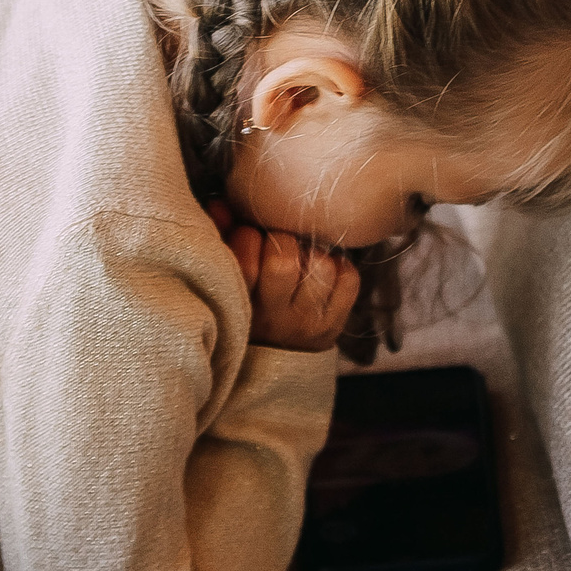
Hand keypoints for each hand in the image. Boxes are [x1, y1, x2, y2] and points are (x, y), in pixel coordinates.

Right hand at [209, 200, 359, 352]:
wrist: (270, 367)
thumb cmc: (244, 308)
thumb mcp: (227, 280)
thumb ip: (221, 239)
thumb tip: (222, 203)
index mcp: (241, 304)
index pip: (245, 260)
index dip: (247, 235)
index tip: (247, 234)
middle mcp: (275, 318)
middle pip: (284, 261)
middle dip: (282, 240)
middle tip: (278, 242)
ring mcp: (307, 322)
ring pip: (321, 266)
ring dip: (312, 253)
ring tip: (302, 257)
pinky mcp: (334, 324)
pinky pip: (349, 279)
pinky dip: (339, 266)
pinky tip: (323, 271)